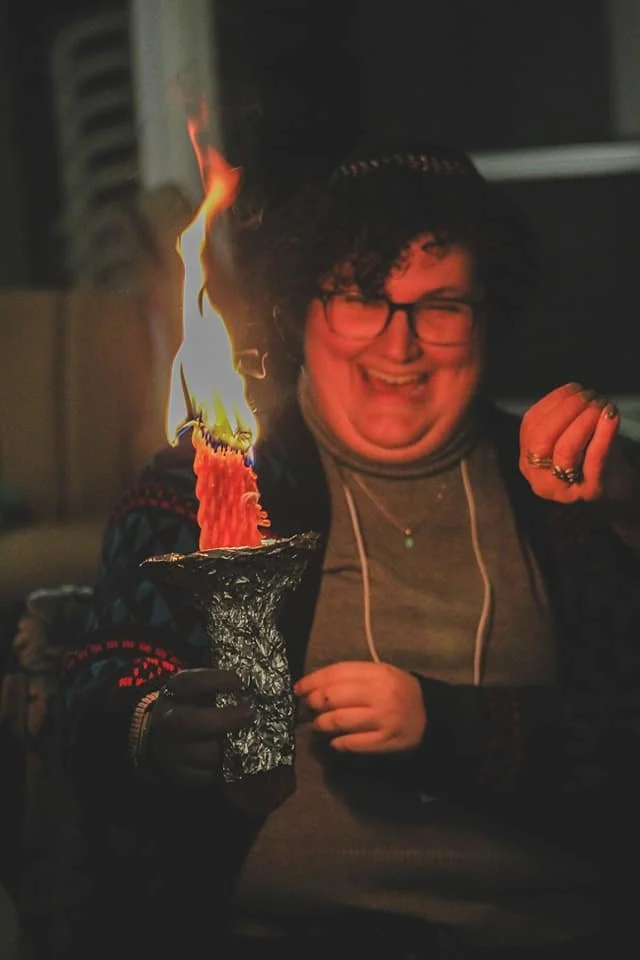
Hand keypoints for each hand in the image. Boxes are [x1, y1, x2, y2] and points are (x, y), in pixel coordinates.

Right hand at [145, 668, 254, 783]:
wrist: (166, 737)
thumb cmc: (195, 705)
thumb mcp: (201, 689)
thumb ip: (222, 685)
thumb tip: (260, 681)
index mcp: (173, 693)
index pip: (187, 683)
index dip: (214, 680)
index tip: (240, 681)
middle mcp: (166, 722)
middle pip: (186, 722)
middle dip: (223, 719)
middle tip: (251, 713)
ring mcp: (170, 751)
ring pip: (200, 754)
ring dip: (230, 748)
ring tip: (252, 740)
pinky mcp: (181, 776)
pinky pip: (206, 777)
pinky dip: (227, 769)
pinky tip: (242, 759)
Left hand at [294, 660, 425, 753]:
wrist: (432, 717)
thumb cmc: (399, 692)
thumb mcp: (381, 675)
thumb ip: (352, 677)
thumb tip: (314, 686)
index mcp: (378, 672)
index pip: (337, 673)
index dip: (313, 680)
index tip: (298, 688)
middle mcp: (380, 694)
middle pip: (333, 696)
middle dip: (314, 702)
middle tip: (308, 708)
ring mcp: (383, 718)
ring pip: (339, 720)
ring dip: (322, 724)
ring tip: (318, 725)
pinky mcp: (385, 741)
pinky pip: (352, 743)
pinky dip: (338, 743)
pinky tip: (335, 741)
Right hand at [519, 382, 620, 502]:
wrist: (619, 489)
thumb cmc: (592, 456)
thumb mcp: (568, 436)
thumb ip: (560, 419)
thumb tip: (570, 392)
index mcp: (527, 462)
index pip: (530, 426)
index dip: (551, 402)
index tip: (574, 388)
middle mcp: (538, 480)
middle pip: (542, 439)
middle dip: (566, 411)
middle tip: (590, 396)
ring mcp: (563, 490)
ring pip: (565, 450)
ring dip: (584, 420)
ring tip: (601, 404)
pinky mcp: (589, 493)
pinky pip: (593, 460)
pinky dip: (603, 434)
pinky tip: (611, 416)